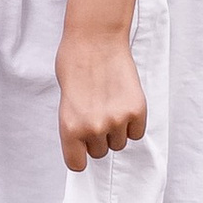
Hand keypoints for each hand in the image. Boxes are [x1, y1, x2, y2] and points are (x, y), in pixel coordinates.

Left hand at [56, 23, 146, 173]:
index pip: (77, 164)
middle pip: (100, 152)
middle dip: (98, 137)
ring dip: (116, 130)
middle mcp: (93, 128)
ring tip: (109, 104)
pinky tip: (123, 102)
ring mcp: (117, 120)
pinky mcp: (137, 110)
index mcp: (69, 127)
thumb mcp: (65, 101)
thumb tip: (87, 143)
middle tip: (96, 112)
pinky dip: (132, 122)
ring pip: (119, 143)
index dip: (80, 154)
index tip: (81, 146)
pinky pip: (137, 132)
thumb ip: (76, 125)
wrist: (95, 38)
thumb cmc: (74, 64)